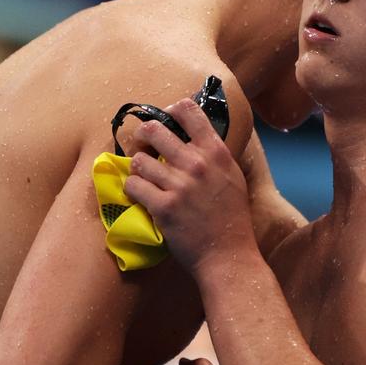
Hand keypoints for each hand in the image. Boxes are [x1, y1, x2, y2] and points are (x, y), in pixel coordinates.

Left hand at [124, 99, 257, 270]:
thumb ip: (213, 154)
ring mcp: (179, 186)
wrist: (228, 255)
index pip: (188, 110)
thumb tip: (193, 134)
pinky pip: (133, 186)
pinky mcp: (163, 207)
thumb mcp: (232, 176)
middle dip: (143, 136)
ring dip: (138, 168)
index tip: (166, 120)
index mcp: (216, 152)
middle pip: (154, 130)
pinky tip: (141, 194)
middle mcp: (197, 164)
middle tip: (143, 145)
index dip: (171, 110)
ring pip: (139, 160)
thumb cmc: (232, 217)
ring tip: (145, 177)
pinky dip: (133, 189)